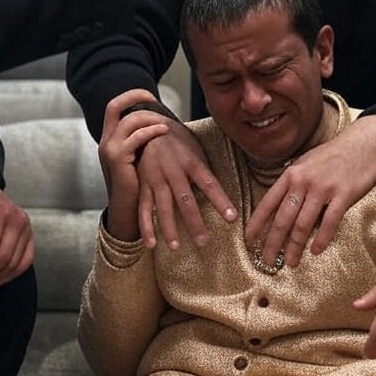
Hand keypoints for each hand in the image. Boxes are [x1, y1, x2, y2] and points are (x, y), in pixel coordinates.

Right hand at [100, 89, 173, 240]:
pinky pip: (136, 137)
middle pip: (114, 106)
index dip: (130, 96)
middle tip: (156, 98)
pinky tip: (164, 131)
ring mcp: (110, 149)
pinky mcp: (118, 159)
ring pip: (129, 120)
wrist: (126, 210)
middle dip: (135, 97)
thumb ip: (141, 141)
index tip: (149, 94)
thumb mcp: (137, 158)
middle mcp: (106, 141)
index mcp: (109, 138)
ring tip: (165, 121)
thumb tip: (160, 122)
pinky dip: (152, 131)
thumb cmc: (137, 184)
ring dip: (150, 117)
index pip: (113, 106)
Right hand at [136, 121, 236, 249]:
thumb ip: (205, 171)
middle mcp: (173, 171)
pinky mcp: (142, 185)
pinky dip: (146, 226)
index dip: (221, 201)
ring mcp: (155, 178)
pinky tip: (151, 244)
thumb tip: (224, 191)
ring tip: (176, 247)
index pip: (209, 184)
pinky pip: (143, 208)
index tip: (232, 218)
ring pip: (163, 206)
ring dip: (169, 228)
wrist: (148, 127)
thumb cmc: (178, 141)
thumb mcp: (196, 150)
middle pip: (185, 199)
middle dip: (194, 222)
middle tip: (203, 242)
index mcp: (191, 161)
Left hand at [245, 116, 375, 267]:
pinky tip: (316, 251)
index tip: (249, 241)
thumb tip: (278, 209)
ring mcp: (323, 188)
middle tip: (267, 262)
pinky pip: (330, 221)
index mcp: (291, 174)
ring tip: (291, 263)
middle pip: (283, 218)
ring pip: (303, 224)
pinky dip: (322, 238)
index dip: (257, 224)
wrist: (363, 143)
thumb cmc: (332, 156)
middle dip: (272, 243)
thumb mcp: (305, 164)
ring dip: (295, 247)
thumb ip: (292, 184)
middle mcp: (303, 181)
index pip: (268, 203)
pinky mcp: (344, 194)